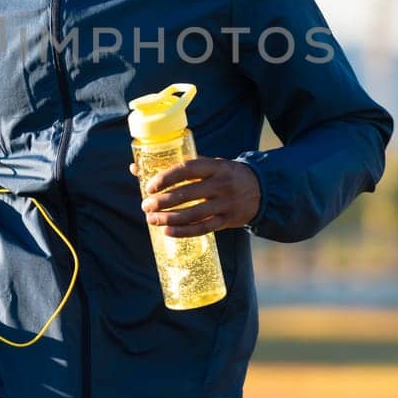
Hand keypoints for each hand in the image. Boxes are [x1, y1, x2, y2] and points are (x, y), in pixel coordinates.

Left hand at [133, 157, 261, 237]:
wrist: (261, 189)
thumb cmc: (224, 174)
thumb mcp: (209, 165)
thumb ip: (179, 168)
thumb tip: (135, 169)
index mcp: (216, 166)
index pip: (188, 169)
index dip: (167, 178)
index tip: (150, 186)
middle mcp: (222, 184)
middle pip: (188, 194)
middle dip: (163, 201)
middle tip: (146, 206)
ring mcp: (226, 204)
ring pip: (194, 214)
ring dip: (169, 218)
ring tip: (151, 219)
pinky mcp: (227, 221)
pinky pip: (203, 228)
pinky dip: (184, 232)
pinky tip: (167, 232)